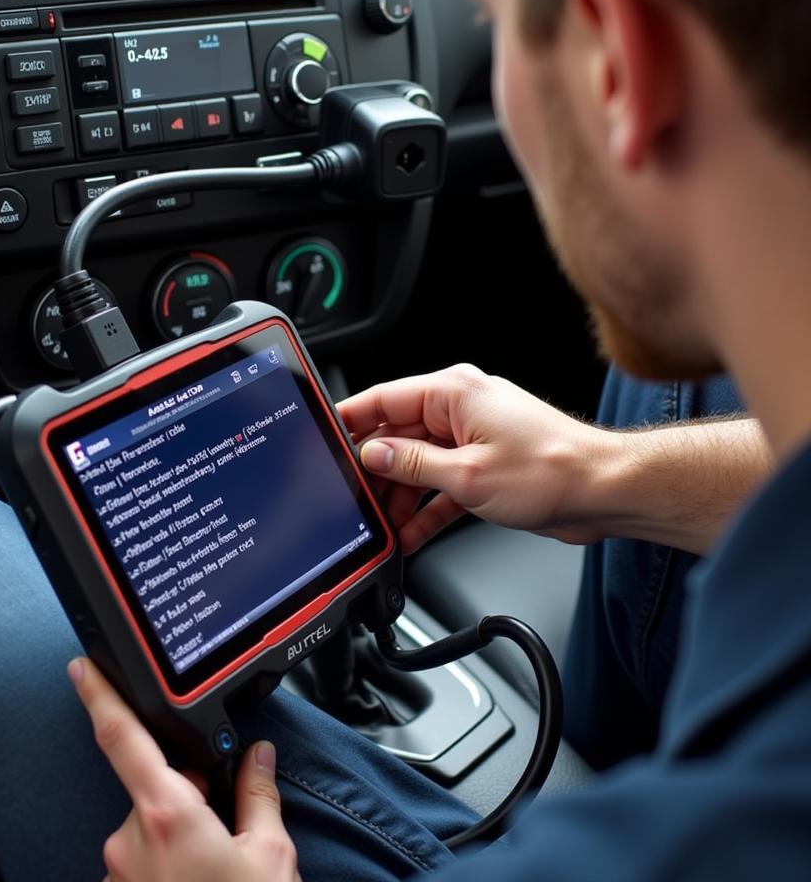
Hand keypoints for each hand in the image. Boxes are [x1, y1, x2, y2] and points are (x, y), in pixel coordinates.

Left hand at [69, 658, 300, 881]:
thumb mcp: (271, 855)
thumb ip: (257, 793)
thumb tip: (257, 756)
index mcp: (168, 813)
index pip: (122, 738)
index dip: (99, 696)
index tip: (81, 666)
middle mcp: (131, 840)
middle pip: (153, 786)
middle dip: (185, 790)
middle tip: (224, 822)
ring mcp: (120, 875)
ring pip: (148, 827)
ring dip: (177, 830)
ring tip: (215, 869)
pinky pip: (141, 862)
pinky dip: (167, 862)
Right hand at [338, 364, 610, 552]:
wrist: (604, 491)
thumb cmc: (552, 470)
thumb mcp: (466, 474)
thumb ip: (412, 464)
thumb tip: (373, 454)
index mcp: (454, 393)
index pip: (384, 399)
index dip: (351, 419)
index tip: (323, 438)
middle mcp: (461, 409)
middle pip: (398, 436)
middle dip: (376, 471)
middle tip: (353, 499)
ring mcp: (473, 438)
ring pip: (418, 465)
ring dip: (401, 497)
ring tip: (381, 528)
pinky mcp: (485, 465)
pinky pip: (442, 484)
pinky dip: (427, 508)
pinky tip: (410, 534)